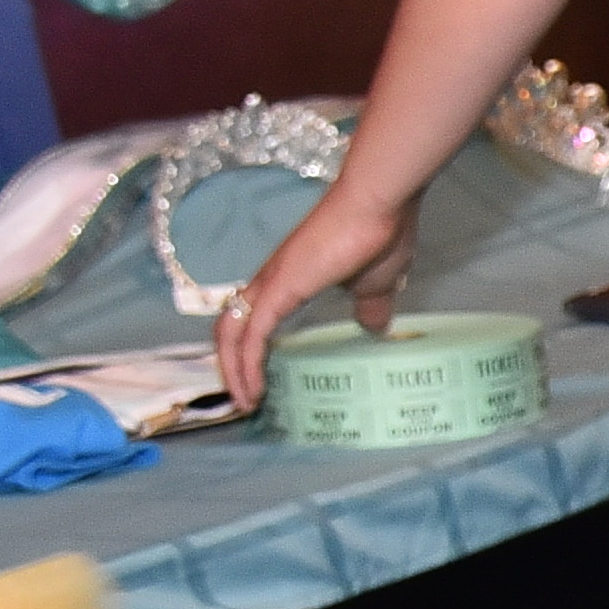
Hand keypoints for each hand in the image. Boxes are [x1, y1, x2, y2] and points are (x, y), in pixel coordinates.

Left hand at [212, 173, 417, 411]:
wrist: (376, 204)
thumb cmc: (379, 235)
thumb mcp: (377, 283)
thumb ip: (371, 305)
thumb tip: (375, 326)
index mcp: (291, 277)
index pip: (253, 314)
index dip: (249, 346)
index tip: (261, 378)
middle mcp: (271, 280)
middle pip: (230, 326)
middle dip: (231, 365)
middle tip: (245, 399)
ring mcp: (270, 283)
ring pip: (230, 333)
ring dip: (232, 371)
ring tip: (244, 403)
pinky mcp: (277, 291)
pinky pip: (249, 336)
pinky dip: (244, 367)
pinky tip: (252, 391)